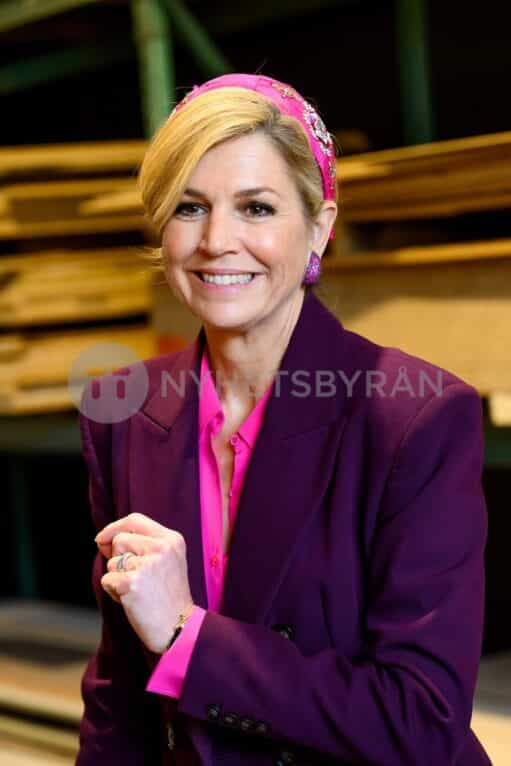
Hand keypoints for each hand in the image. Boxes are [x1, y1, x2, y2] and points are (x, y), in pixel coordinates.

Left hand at [96, 513, 193, 653]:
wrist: (178, 627)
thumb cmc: (168, 596)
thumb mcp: (165, 561)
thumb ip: (141, 545)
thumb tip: (102, 539)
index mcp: (172, 539)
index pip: (135, 520)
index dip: (115, 527)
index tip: (102, 539)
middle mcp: (162, 548)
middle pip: (120, 540)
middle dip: (118, 559)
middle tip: (138, 579)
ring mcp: (148, 564)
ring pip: (112, 561)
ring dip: (117, 577)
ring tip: (138, 591)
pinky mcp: (133, 583)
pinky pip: (107, 580)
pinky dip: (113, 592)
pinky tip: (131, 600)